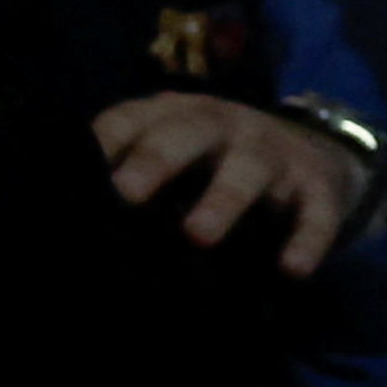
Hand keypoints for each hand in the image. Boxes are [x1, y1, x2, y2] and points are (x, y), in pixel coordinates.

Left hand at [92, 89, 377, 278]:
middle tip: (125, 194)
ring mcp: (272, 153)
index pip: (132, 119)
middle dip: (157, 160)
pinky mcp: (316, 187)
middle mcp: (223, 126)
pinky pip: (314, 212)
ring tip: (198, 236)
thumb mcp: (175, 156)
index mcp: (176, 116)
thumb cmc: (214, 164)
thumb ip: (130, 177)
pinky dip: (306, 239)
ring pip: (249, 169)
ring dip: (223, 200)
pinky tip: (291, 269)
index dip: (105, 142)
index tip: (76, 174)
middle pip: (190, 132)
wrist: (314, 151)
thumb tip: (70, 224)